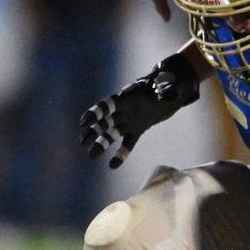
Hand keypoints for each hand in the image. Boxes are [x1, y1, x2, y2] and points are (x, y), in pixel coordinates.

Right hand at [79, 52, 199, 167]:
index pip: (106, 106)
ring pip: (111, 134)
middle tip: (82, 142)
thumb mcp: (165, 84)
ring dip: (100, 144)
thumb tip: (166, 92)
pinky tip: (112, 166)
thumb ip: (163, 88)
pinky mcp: (136, 131)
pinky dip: (121, 154)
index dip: (95, 113)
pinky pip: (127, 144)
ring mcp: (128, 122)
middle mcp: (122, 111)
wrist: (167, 92)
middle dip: (92, 132)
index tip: (85, 122)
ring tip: (91, 156)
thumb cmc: (163, 84)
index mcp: (125, 99)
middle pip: (103, 122)